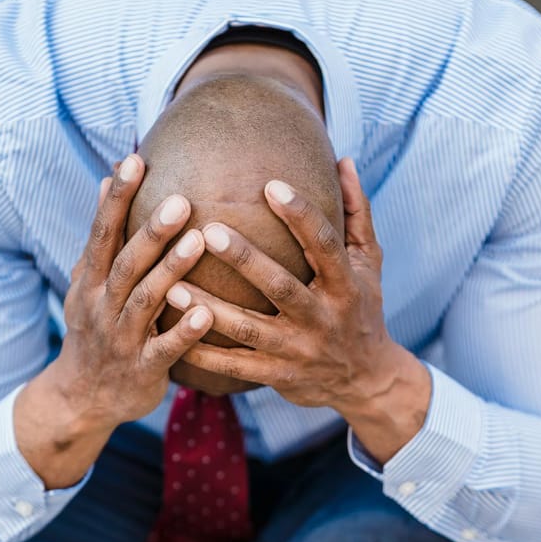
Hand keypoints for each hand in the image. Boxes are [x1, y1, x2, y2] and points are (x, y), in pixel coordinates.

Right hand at [55, 154, 212, 426]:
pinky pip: (164, 350)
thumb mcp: (87, 284)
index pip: (101, 234)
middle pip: (126, 264)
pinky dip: (183, 332)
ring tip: (199, 242)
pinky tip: (205, 313)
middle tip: (181, 200)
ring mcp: (121, 340)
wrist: (81, 399)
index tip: (134, 161)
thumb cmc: (95, 330)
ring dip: (171, 272)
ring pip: (145, 302)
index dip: (116, 199)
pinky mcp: (142, 370)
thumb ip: (102, 237)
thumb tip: (106, 180)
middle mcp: (101, 307)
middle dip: (150, 232)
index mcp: (89, 282)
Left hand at [164, 158, 430, 461]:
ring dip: (209, 311)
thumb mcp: (369, 264)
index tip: (271, 185)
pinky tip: (173, 336)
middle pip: (281, 287)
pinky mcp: (279, 376)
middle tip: (206, 231)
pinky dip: (205, 354)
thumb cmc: (362, 309)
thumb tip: (343, 161)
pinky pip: (236, 366)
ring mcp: (299, 351)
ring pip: (249, 331)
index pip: (323, 245)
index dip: (300, 215)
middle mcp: (322, 319)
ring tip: (171, 288)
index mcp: (345, 285)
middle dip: (244, 261)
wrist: (366, 380)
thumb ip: (356, 214)